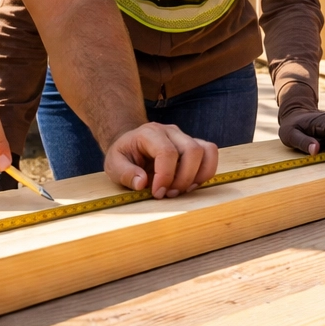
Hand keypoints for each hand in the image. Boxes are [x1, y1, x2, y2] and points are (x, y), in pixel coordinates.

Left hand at [103, 122, 220, 196]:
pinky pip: (210, 154)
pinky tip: (191, 184)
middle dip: (184, 178)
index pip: (167, 152)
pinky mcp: (194, 145)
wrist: (131, 143)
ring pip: (206, 151)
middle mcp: (171, 131)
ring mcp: (185, 136)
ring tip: (182, 190)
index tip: (157, 193)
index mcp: (150, 133)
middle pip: (192, 150)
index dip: (166, 176)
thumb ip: (125, 173)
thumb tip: (142, 183)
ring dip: (198, 176)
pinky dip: (206, 172)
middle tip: (169, 194)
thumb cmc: (124, 154)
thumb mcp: (113, 164)